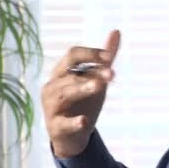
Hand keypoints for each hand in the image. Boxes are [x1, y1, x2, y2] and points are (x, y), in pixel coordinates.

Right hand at [41, 30, 120, 157]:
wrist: (71, 136)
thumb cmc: (82, 102)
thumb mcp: (96, 78)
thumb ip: (105, 58)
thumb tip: (116, 31)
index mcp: (62, 72)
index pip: (73, 55)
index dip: (91, 54)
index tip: (110, 58)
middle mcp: (53, 86)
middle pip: (70, 74)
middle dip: (92, 73)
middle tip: (112, 75)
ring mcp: (51, 107)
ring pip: (65, 94)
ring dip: (82, 89)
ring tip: (100, 87)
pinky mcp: (56, 127)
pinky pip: (63, 123)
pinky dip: (74, 122)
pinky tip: (85, 121)